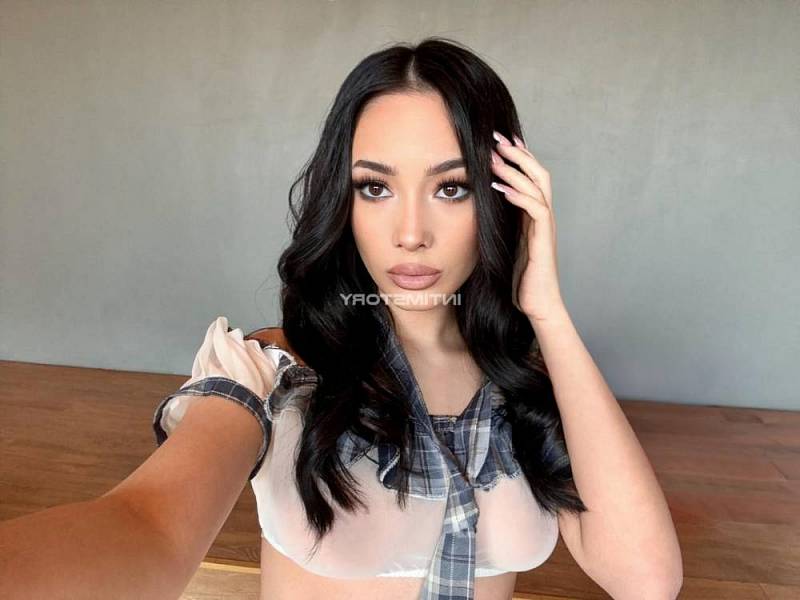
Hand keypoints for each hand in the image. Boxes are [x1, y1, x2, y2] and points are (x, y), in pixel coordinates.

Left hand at [490, 130, 566, 322]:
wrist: (537, 306)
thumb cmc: (519, 279)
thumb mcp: (504, 244)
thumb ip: (498, 225)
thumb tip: (476, 208)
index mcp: (533, 216)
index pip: (530, 177)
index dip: (517, 156)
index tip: (498, 140)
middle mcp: (543, 217)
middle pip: (538, 173)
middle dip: (518, 153)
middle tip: (497, 137)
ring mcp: (545, 228)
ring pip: (538, 187)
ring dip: (516, 169)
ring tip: (495, 156)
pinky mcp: (544, 241)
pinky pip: (536, 210)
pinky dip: (519, 195)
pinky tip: (501, 187)